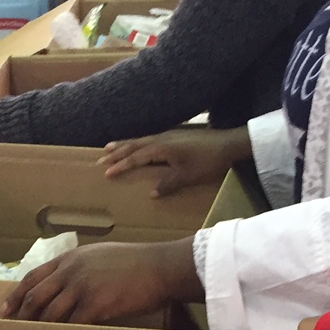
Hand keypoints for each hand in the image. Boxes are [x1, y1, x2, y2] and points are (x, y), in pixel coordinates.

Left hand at [0, 239, 201, 323]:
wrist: (160, 267)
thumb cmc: (136, 263)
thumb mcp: (101, 255)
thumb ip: (80, 267)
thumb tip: (68, 285)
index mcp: (71, 258)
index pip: (33, 277)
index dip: (15, 295)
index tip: (4, 310)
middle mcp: (71, 271)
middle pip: (35, 296)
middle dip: (21, 316)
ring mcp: (82, 288)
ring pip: (50, 313)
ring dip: (40, 329)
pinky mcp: (95, 305)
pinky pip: (72, 325)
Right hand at [102, 127, 251, 196]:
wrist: (229, 144)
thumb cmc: (208, 161)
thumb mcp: (187, 177)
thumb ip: (167, 184)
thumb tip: (151, 193)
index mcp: (161, 148)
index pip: (135, 157)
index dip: (120, 165)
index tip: (106, 172)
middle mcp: (161, 139)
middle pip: (134, 145)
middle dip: (117, 152)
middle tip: (101, 158)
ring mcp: (169, 136)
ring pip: (141, 140)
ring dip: (125, 144)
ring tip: (111, 147)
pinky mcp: (176, 137)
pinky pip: (149, 139)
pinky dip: (138, 143)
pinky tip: (138, 145)